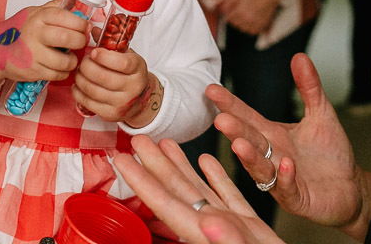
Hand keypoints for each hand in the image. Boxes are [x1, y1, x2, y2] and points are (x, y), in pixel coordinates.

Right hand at [0, 2, 87, 82]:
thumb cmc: (18, 30)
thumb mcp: (33, 13)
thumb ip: (54, 7)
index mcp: (38, 17)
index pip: (65, 17)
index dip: (81, 23)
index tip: (85, 27)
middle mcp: (35, 34)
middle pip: (67, 38)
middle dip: (80, 41)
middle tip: (81, 42)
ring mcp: (33, 54)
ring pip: (65, 61)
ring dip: (73, 61)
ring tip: (71, 57)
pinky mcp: (32, 71)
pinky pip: (57, 75)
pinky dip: (63, 72)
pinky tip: (60, 67)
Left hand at [73, 48, 161, 125]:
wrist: (138, 99)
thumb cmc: (129, 72)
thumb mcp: (125, 55)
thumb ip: (110, 42)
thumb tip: (92, 29)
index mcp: (138, 68)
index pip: (122, 63)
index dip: (104, 57)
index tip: (93, 52)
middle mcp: (133, 88)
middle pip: (102, 77)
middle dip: (86, 66)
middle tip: (84, 61)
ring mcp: (122, 104)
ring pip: (92, 90)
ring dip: (80, 78)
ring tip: (80, 72)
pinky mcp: (111, 115)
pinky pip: (87, 102)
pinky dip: (78, 92)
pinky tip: (78, 85)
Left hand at [113, 135, 283, 243]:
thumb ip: (230, 240)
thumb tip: (208, 223)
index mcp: (205, 233)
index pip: (166, 203)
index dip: (142, 181)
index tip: (121, 160)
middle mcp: (211, 227)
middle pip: (177, 190)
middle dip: (155, 163)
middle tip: (137, 138)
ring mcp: (229, 225)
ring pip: (199, 189)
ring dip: (181, 165)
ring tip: (165, 141)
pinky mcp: (249, 226)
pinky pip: (227, 196)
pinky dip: (216, 177)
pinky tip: (207, 160)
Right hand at [209, 53, 370, 239]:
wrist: (351, 188)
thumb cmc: (330, 154)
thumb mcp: (321, 114)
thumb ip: (309, 87)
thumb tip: (299, 56)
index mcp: (272, 135)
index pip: (247, 117)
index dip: (229, 104)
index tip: (211, 90)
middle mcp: (271, 156)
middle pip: (249, 142)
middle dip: (234, 132)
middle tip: (221, 120)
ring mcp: (280, 179)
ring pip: (260, 169)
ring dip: (251, 158)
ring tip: (240, 145)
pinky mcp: (297, 199)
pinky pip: (287, 189)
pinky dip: (286, 176)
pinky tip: (286, 164)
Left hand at [217, 0, 280, 35]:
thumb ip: (227, 1)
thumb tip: (220, 9)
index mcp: (240, 11)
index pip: (228, 18)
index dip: (229, 13)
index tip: (232, 10)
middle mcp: (248, 20)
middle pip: (235, 24)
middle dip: (235, 18)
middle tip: (240, 11)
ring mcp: (256, 24)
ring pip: (243, 29)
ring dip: (242, 23)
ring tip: (246, 14)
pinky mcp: (262, 26)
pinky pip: (251, 31)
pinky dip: (250, 27)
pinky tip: (252, 19)